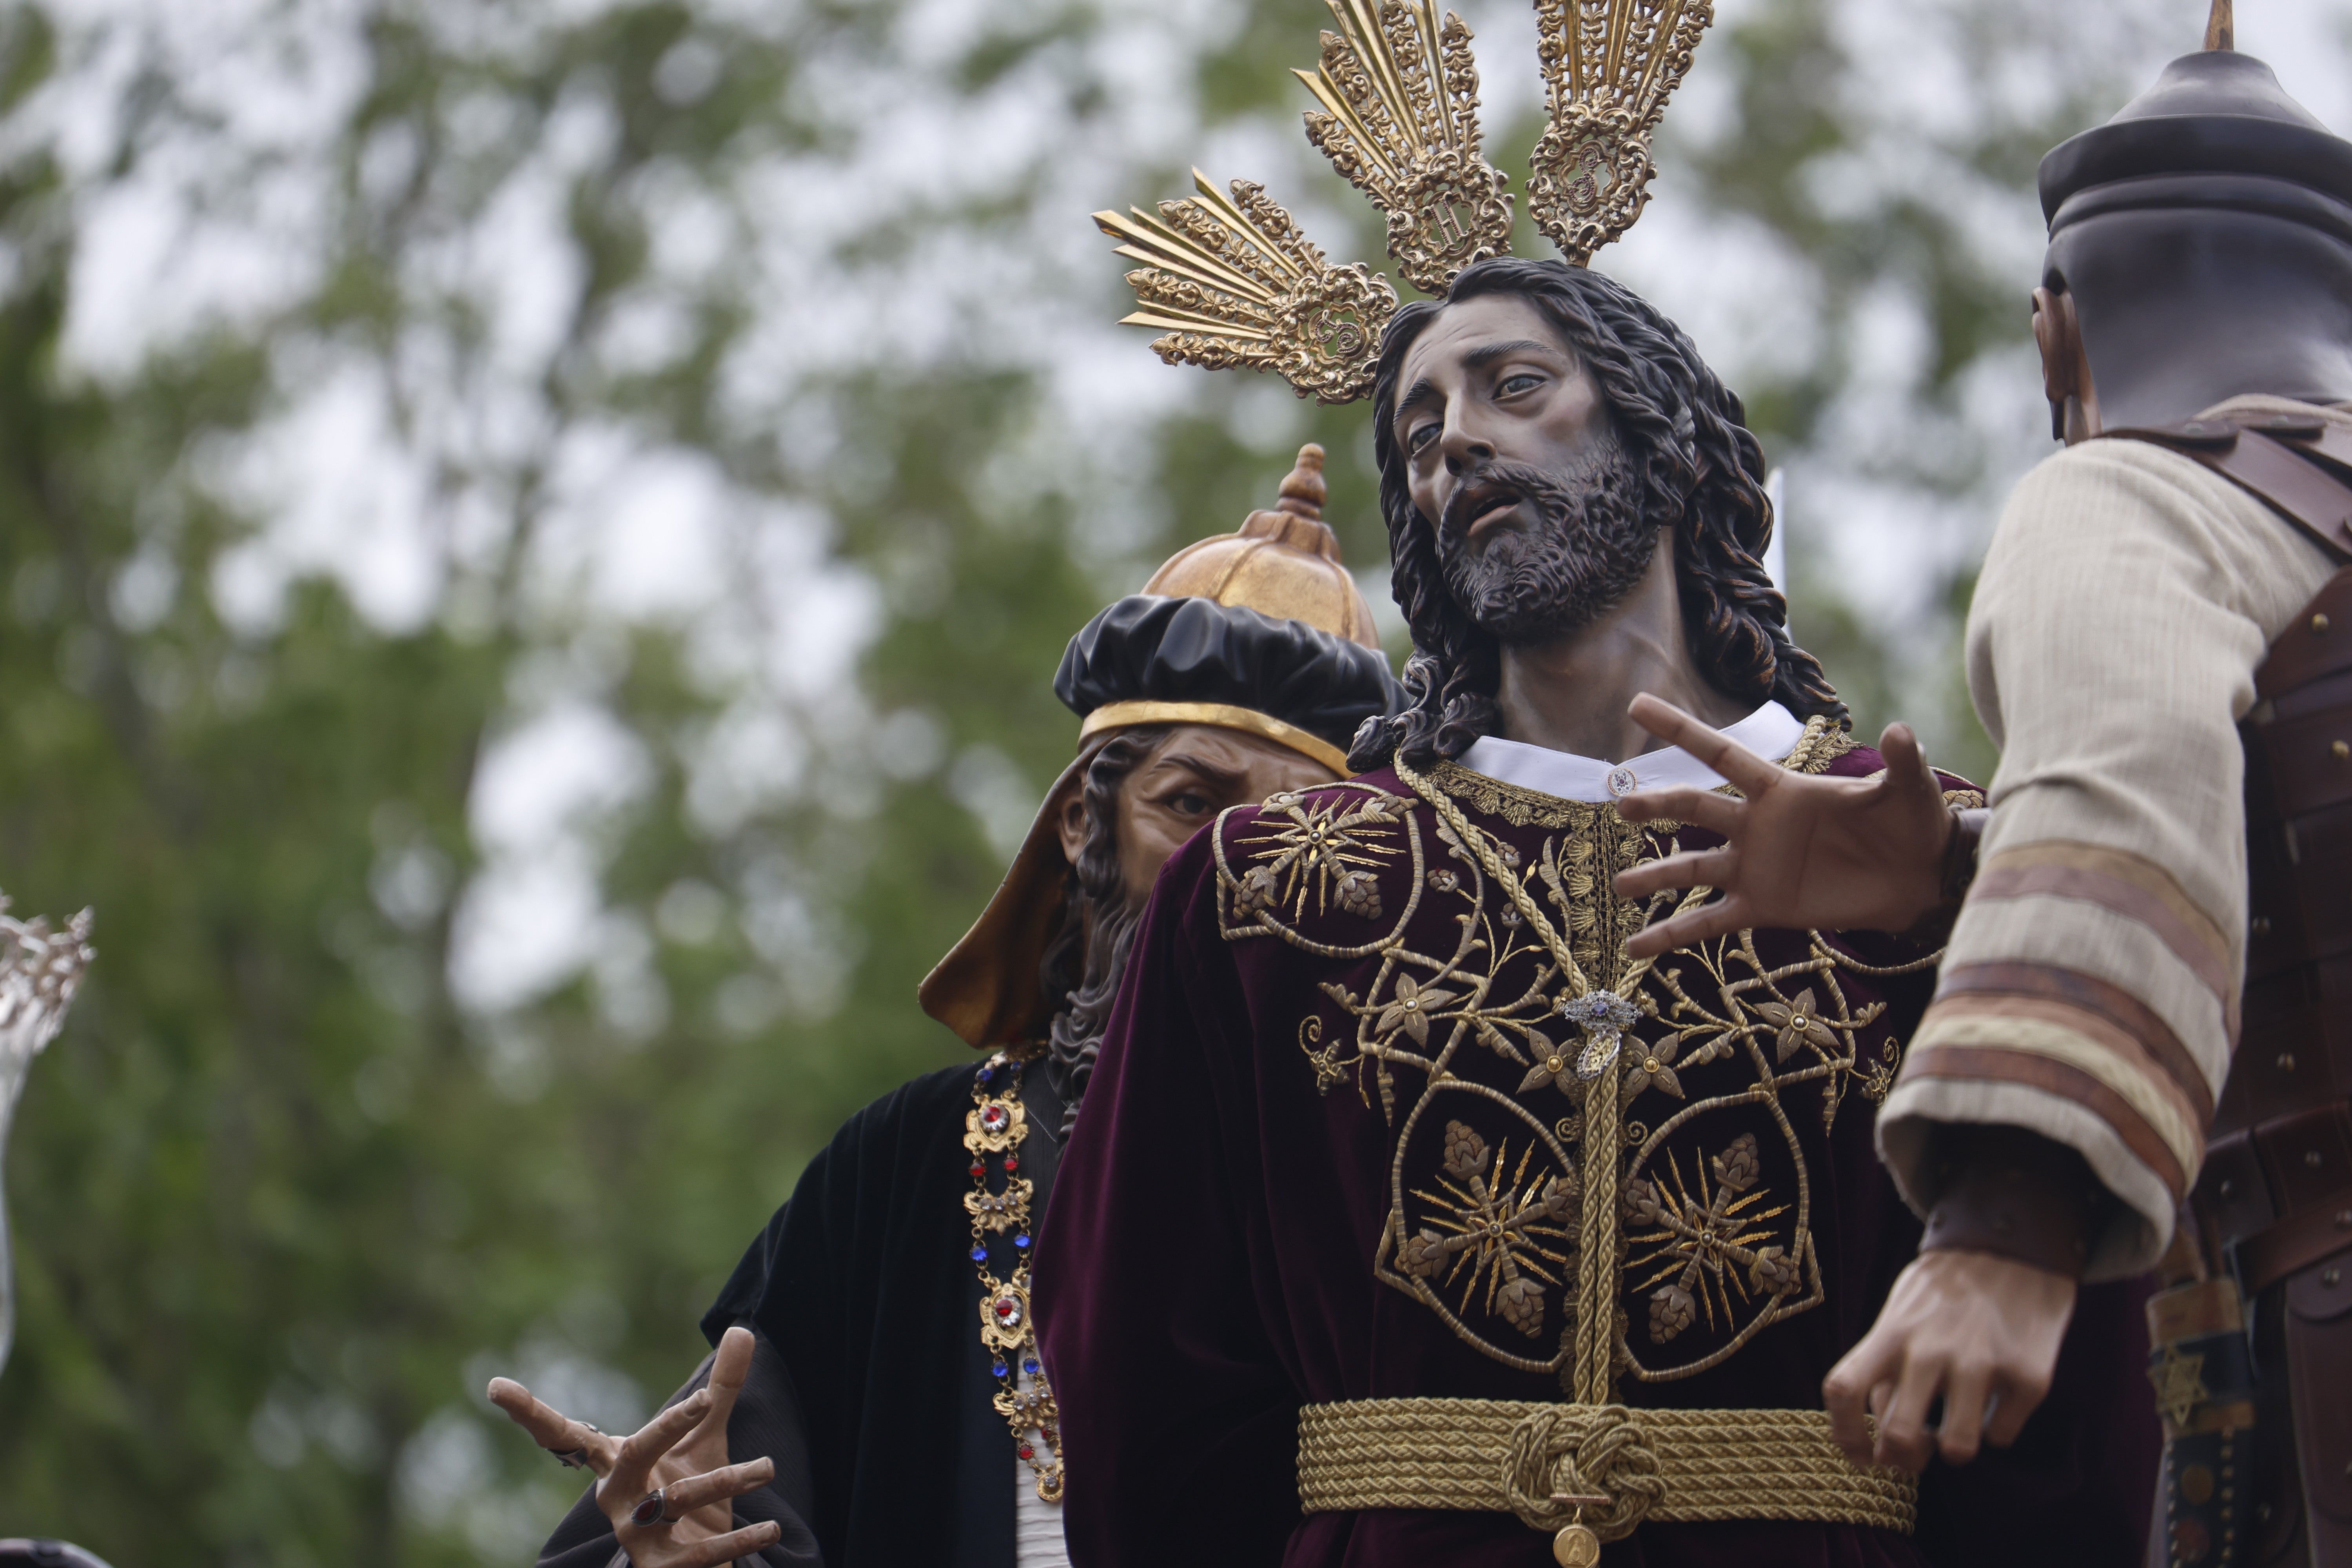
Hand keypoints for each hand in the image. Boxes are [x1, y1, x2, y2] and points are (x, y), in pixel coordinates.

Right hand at [489, 1325, 781, 1567]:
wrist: (701, 1562)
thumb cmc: (692, 1492)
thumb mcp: (705, 1439)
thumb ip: (720, 1389)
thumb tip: (744, 1327)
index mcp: (615, 1463)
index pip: (566, 1435)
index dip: (531, 1413)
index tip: (496, 1386)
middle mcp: (617, 1499)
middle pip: (632, 1453)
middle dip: (666, 1426)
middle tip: (704, 1401)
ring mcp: (635, 1536)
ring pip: (676, 1499)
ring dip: (728, 1479)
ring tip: (768, 1467)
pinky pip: (701, 1553)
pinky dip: (740, 1537)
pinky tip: (769, 1528)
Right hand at [1611, 694, 1955, 956]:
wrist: (1921, 879)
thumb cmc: (1912, 824)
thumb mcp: (1908, 789)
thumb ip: (1899, 761)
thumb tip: (1899, 730)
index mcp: (1781, 791)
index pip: (1721, 755)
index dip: (1681, 730)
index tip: (1637, 707)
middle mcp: (1756, 826)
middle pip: (1695, 809)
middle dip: (1658, 804)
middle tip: (1623, 804)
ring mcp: (1754, 869)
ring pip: (1692, 870)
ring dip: (1655, 877)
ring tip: (1620, 886)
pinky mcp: (1762, 908)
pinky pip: (1708, 923)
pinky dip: (1671, 936)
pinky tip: (1635, 950)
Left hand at [1822, 1249, 2076, 1472]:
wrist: (2015, 1245)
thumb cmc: (1946, 1290)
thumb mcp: (1901, 1313)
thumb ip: (1885, 1366)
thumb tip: (1879, 1433)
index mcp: (1892, 1333)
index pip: (1843, 1389)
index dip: (1844, 1434)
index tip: (1861, 1453)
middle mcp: (1930, 1351)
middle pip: (1898, 1436)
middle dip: (1904, 1459)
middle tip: (1915, 1452)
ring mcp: (1981, 1365)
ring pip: (1957, 1450)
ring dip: (1954, 1449)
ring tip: (1959, 1426)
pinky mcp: (2028, 1377)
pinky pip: (2002, 1436)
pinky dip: (1997, 1428)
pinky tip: (1997, 1399)